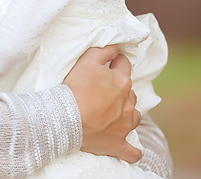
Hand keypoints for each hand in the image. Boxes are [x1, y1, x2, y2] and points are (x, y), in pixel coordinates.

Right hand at [63, 45, 141, 162]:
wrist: (67, 118)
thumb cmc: (75, 88)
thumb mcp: (87, 60)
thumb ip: (104, 50)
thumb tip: (116, 48)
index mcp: (122, 81)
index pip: (124, 64)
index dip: (115, 62)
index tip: (107, 65)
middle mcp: (128, 102)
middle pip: (129, 90)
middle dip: (119, 88)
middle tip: (102, 90)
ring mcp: (125, 124)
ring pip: (133, 115)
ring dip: (126, 113)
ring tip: (111, 113)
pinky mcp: (118, 143)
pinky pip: (132, 151)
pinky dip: (132, 151)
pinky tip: (132, 151)